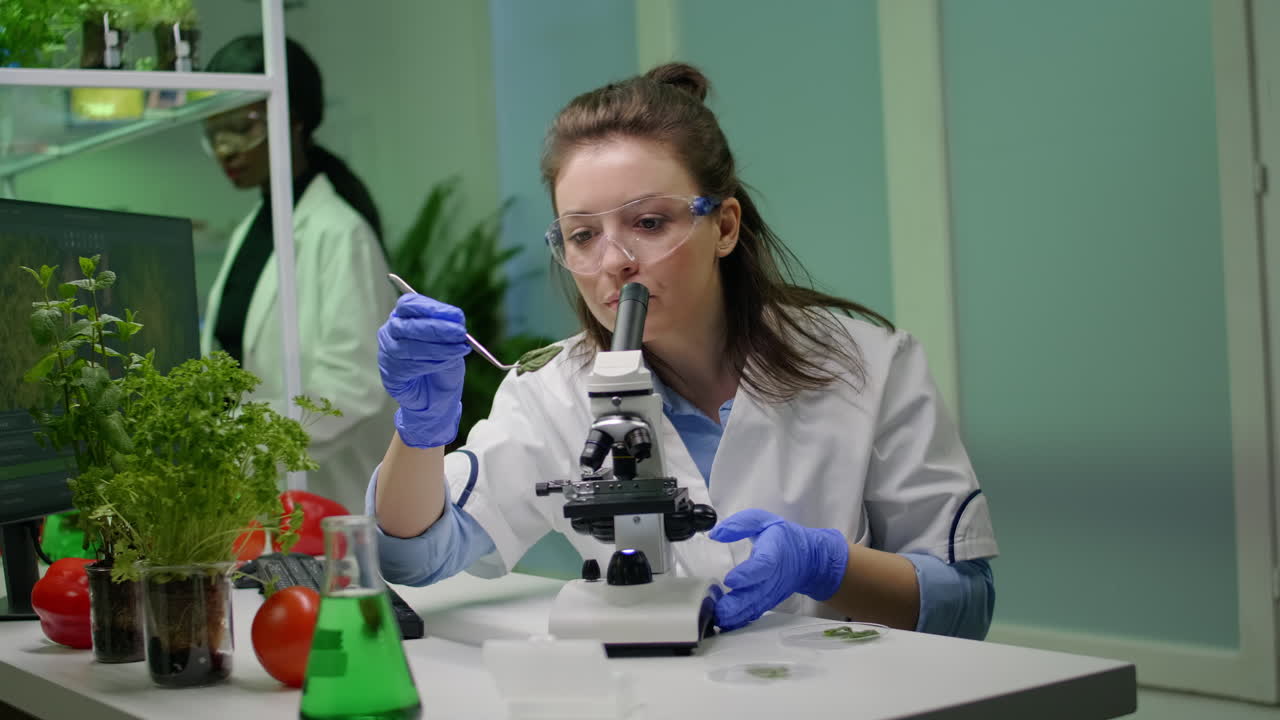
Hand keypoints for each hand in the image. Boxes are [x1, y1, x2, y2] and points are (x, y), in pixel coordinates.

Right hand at [376, 294, 469, 447]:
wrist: (436, 396)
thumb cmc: (442, 363)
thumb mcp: (450, 342)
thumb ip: (450, 331)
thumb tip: (457, 322)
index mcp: (403, 317)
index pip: (409, 304)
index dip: (433, 308)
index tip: (457, 315)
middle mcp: (390, 332)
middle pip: (408, 325)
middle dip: (437, 328)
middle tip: (460, 332)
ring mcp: (387, 354)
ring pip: (409, 347)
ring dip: (438, 348)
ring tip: (459, 349)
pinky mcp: (390, 375)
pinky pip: (409, 367)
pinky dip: (432, 364)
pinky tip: (446, 363)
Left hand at [708, 509, 848, 630]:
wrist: (809, 559)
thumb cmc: (782, 537)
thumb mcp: (763, 521)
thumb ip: (739, 524)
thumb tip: (715, 533)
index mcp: (774, 552)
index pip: (763, 565)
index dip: (748, 574)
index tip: (730, 580)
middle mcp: (774, 577)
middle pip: (756, 594)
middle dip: (736, 605)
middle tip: (717, 610)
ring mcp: (772, 593)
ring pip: (754, 608)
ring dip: (735, 616)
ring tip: (716, 618)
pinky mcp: (768, 602)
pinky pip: (754, 613)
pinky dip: (740, 620)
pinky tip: (725, 622)